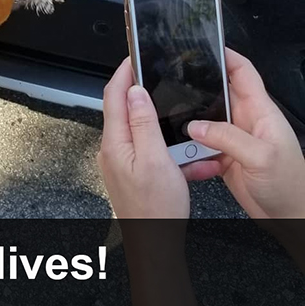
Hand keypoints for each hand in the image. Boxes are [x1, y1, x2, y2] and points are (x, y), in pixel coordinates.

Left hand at [100, 59, 189, 218]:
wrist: (156, 249)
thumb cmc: (155, 212)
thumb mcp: (155, 160)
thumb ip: (143, 123)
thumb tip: (136, 92)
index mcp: (115, 144)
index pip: (114, 95)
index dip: (125, 72)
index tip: (136, 55)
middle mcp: (114, 152)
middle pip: (126, 111)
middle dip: (146, 95)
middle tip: (162, 81)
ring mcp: (123, 165)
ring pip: (143, 133)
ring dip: (163, 127)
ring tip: (182, 125)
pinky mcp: (135, 177)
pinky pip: (152, 154)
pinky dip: (170, 151)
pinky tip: (190, 159)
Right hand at [185, 48, 304, 218]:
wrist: (290, 216)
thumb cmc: (290, 183)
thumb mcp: (261, 156)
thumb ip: (228, 138)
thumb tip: (197, 127)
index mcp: (260, 110)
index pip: (243, 72)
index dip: (226, 56)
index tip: (205, 46)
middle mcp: (246, 121)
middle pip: (219, 94)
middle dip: (199, 88)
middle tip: (177, 84)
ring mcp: (236, 140)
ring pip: (207, 122)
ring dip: (193, 124)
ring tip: (176, 122)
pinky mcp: (227, 159)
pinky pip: (204, 147)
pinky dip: (193, 150)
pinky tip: (186, 154)